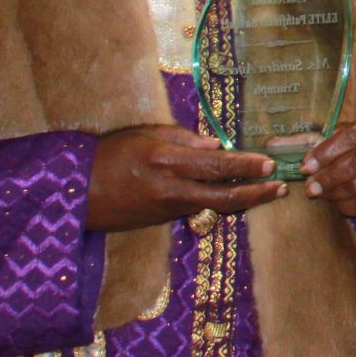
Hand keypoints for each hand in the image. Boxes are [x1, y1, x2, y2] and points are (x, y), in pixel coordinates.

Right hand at [85, 124, 283, 232]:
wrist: (75, 191)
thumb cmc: (110, 154)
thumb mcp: (146, 135)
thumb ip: (185, 139)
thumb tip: (217, 146)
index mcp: (166, 161)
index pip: (217, 166)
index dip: (247, 167)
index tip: (269, 164)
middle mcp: (170, 189)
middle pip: (223, 197)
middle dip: (256, 194)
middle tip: (280, 188)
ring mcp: (166, 209)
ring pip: (213, 207)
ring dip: (241, 200)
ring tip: (266, 191)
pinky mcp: (161, 221)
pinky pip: (196, 210)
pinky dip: (217, 203)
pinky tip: (233, 195)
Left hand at [302, 109, 355, 220]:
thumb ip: (342, 137)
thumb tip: (312, 156)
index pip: (355, 135)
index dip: (327, 151)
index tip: (307, 165)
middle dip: (330, 176)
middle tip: (310, 186)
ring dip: (334, 193)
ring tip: (321, 193)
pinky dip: (346, 206)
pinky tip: (337, 202)